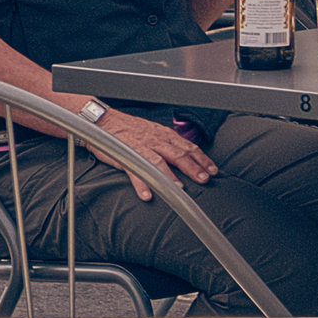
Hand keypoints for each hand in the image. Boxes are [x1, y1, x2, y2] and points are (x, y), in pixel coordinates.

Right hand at [92, 109, 216, 202]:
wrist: (104, 122)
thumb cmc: (130, 130)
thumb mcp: (155, 132)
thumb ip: (169, 144)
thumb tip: (185, 155)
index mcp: (165, 136)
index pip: (189, 147)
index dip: (202, 159)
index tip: (213, 170)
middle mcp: (157, 141)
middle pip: (179, 155)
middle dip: (194, 168)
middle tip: (204, 179)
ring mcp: (142, 148)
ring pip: (160, 163)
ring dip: (171, 177)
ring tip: (179, 189)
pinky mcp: (125, 156)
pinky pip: (134, 172)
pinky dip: (141, 184)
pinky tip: (147, 195)